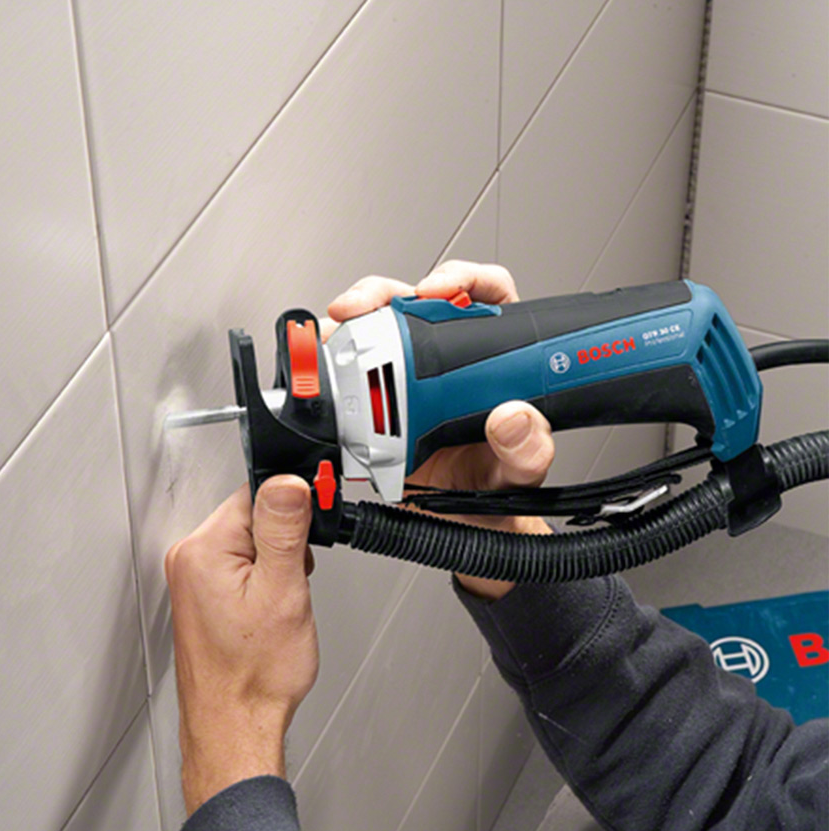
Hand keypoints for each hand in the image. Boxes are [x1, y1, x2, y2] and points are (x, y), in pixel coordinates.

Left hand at [165, 476, 317, 815]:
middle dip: (285, 547)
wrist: (236, 728)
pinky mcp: (204, 599)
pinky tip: (267, 616)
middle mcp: (189, 561)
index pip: (255, 495)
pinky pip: (242, 569)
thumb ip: (284, 529)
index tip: (305, 546)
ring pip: (251, 545)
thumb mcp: (283, 591)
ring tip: (278, 607)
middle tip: (291, 586)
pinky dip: (264, 584)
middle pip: (252, 518)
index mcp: (202, 550)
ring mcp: (193, 581)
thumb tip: (287, 482)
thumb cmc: (253, 677)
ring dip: (276, 567)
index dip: (292, 518)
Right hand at [326, 260, 554, 600]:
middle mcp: (448, 362)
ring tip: (335, 333)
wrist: (463, 532)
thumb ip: (528, 450)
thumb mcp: (519, 476)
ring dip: (348, 324)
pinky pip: (347, 374)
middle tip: (365, 307)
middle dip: (381, 293)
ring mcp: (407, 382)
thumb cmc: (496, 494)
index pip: (483, 294)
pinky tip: (322, 368)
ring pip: (374, 330)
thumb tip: (514, 417)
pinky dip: (329, 364)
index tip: (440, 291)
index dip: (461, 278)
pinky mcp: (374, 406)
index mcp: (493, 361)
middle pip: (414, 301)